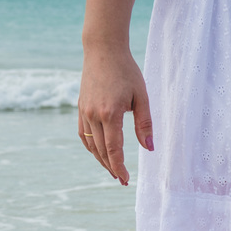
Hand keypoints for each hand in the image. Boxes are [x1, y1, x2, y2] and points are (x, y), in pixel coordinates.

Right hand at [78, 46, 152, 184]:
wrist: (103, 50)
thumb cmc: (126, 71)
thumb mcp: (142, 97)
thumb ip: (145, 124)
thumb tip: (149, 148)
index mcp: (110, 113)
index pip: (113, 149)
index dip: (119, 167)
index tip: (125, 179)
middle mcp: (93, 114)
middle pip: (101, 150)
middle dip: (111, 167)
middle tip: (121, 180)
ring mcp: (84, 111)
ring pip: (90, 144)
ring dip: (101, 159)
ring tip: (112, 170)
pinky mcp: (80, 107)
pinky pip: (82, 133)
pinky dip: (91, 146)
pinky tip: (99, 153)